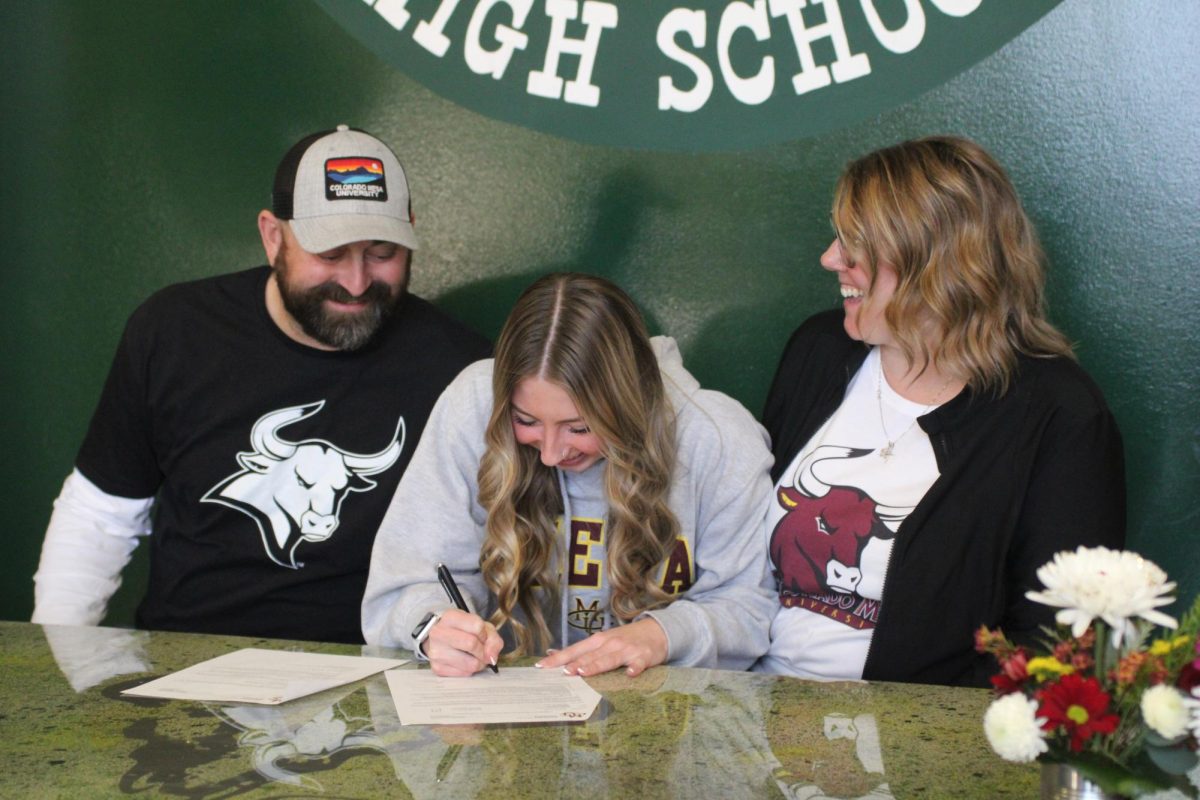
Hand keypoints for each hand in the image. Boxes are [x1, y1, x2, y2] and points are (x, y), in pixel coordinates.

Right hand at [424, 608, 502, 676]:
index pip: (477, 626)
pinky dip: (469, 670)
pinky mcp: (437, 668)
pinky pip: (464, 674)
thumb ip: (493, 639)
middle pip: (471, 644)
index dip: (484, 634)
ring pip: (470, 663)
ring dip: (478, 663)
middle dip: (482, 651)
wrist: (442, 639)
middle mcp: (439, 633)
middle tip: (481, 651)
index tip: (481, 636)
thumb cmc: (463, 632)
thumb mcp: (481, 627)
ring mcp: (436, 651)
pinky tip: (464, 662)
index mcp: (450, 617)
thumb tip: (491, 657)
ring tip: (473, 657)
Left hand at [534, 618, 667, 676]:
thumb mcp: (603, 640)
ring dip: (597, 665)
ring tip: (584, 672)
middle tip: (562, 673)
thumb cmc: (625, 639)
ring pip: (609, 659)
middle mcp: (610, 643)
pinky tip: (630, 674)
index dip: (559, 658)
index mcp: (598, 641)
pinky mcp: (643, 657)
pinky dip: (634, 669)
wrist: (656, 631)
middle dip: (575, 664)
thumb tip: (554, 654)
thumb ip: (582, 650)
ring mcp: (626, 650)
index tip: (543, 666)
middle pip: (590, 655)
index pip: (574, 650)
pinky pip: (638, 664)